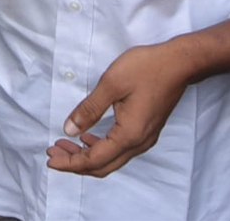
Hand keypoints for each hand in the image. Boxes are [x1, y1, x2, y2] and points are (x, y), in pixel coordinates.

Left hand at [45, 41, 190, 177]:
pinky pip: (119, 150)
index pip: (94, 160)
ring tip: (65, 144)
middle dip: (75, 163)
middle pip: (103, 166)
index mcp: (129, 134)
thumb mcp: (111, 84)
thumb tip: (69, 130)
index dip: (70, 163)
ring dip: (87, 155)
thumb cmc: (146, 69)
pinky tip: (87, 136)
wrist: (179, 63)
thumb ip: (89, 109)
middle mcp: (139, 143)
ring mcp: (145, 138)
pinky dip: (100, 148)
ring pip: (111, 159)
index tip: (50, 159)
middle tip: (53, 152)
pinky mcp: (146, 131)